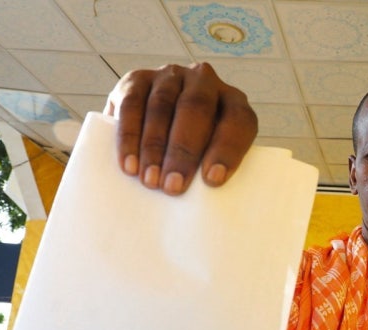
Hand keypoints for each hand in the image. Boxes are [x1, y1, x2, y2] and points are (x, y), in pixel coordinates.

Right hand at [104, 63, 257, 194]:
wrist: (158, 126)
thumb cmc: (196, 155)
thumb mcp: (212, 157)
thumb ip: (214, 171)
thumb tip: (209, 214)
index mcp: (233, 102)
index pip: (238, 120)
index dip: (227, 149)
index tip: (212, 181)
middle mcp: (203, 81)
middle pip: (196, 109)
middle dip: (184, 151)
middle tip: (173, 188)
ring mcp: (169, 76)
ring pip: (161, 106)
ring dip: (154, 147)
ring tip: (150, 182)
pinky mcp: (136, 79)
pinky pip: (131, 105)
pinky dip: (128, 137)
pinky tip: (129, 164)